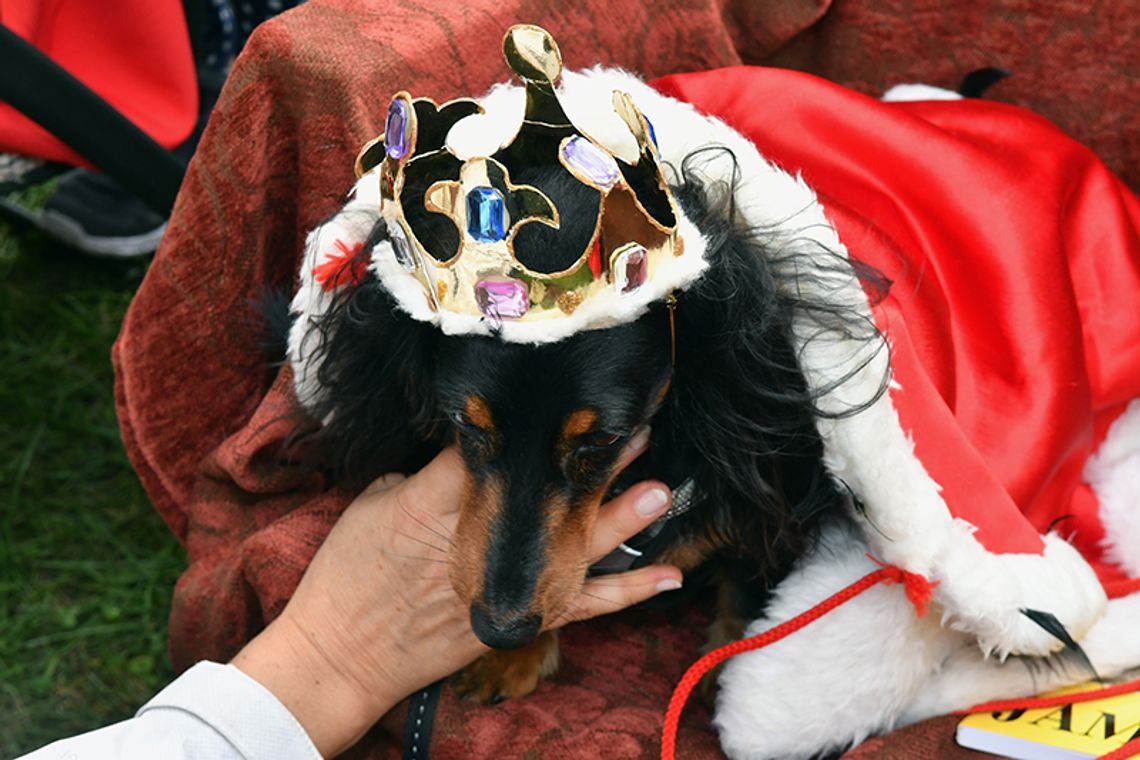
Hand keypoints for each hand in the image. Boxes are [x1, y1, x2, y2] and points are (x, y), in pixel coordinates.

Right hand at [232, 440, 680, 756]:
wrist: (340, 654)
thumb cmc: (347, 575)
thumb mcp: (372, 504)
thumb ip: (423, 475)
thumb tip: (465, 453)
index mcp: (433, 499)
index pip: (491, 451)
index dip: (530, 426)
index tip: (565, 399)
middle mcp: (476, 538)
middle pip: (545, 494)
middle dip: (591, 465)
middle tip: (633, 432)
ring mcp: (501, 581)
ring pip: (573, 547)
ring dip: (620, 518)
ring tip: (660, 490)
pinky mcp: (516, 617)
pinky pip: (581, 605)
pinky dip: (627, 593)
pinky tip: (668, 576)